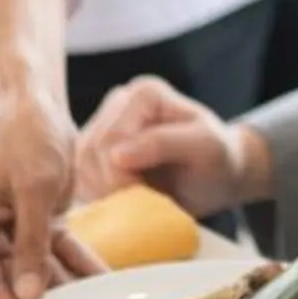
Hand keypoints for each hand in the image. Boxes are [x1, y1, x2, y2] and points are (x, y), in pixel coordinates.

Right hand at [0, 91, 106, 298]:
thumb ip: (30, 244)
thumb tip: (26, 294)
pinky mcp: (37, 223)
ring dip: (68, 285)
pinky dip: (79, 263)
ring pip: (40, 270)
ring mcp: (11, 231)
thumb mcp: (34, 189)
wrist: (37, 103)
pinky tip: (103, 281)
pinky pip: (57, 251)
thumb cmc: (25, 135)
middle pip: (13, 281)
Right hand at [73, 75, 255, 218]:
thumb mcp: (206, 148)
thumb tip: (117, 155)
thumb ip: (164, 144)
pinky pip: (79, 175)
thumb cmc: (219, 160)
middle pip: (91, 150)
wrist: (218, 177)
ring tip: (134, 204)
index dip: (120, 175)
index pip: (112, 137)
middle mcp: (119, 101)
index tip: (145, 198)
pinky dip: (95, 195)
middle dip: (111, 185)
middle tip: (139, 205)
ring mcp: (104, 124)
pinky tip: (121, 203)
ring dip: (101, 192)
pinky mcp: (96, 150)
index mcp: (145, 93)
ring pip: (80, 164)